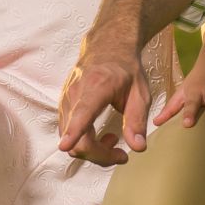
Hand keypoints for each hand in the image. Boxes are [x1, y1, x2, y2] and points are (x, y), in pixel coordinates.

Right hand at [57, 46, 151, 166]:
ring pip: (73, 140)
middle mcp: (75, 94)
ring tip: (114, 140)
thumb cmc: (125, 70)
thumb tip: (137, 147)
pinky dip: (85, 142)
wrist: (106, 48)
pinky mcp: (64, 108)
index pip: (82, 112)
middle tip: (122, 155)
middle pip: (77, 138)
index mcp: (96, 86)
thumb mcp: (140, 93)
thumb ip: (137, 120)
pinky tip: (101, 135)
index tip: (65, 146)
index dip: (73, 132)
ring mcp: (66, 101)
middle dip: (99, 155)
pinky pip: (70, 134)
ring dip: (94, 150)